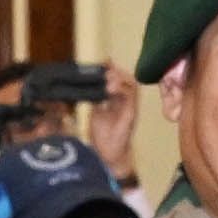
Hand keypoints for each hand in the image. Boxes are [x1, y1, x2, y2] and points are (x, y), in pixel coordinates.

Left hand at [89, 65, 142, 182]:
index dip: (111, 69)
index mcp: (116, 100)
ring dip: (120, 78)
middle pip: (126, 77)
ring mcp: (130, 107)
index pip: (116, 78)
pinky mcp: (132, 113)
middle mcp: (125, 101)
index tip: (102, 62)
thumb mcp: (95, 112)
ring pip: (131, 83)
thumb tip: (86, 86)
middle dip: (115, 71)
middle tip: (104, 69)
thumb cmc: (103, 137)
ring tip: (108, 78)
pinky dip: (122, 89)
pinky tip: (111, 89)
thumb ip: (94, 99)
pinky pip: (131, 96)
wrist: (109, 155)